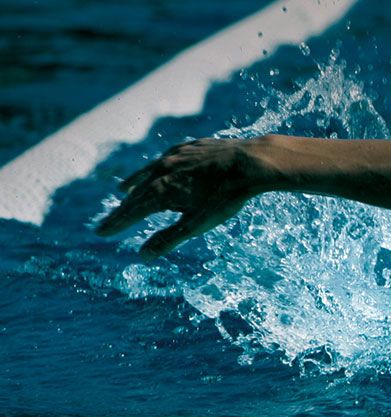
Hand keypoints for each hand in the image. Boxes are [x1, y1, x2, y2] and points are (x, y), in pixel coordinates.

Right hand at [96, 138, 270, 257]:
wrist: (251, 162)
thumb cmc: (226, 196)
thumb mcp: (197, 224)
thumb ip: (168, 239)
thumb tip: (142, 256)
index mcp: (160, 191)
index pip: (132, 212)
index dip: (116, 224)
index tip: (101, 232)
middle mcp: (161, 171)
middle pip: (136, 195)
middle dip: (122, 210)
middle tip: (107, 222)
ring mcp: (174, 156)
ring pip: (148, 173)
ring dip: (135, 184)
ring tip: (122, 192)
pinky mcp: (189, 147)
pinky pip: (166, 158)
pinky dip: (156, 167)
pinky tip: (157, 167)